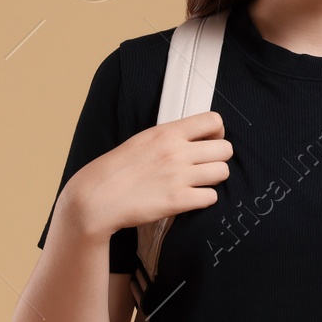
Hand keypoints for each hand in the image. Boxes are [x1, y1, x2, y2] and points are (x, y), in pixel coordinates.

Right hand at [61, 111, 231, 238]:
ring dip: (214, 179)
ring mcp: (179, 177)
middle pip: (225, 149)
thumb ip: (170, 136)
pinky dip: (204, 199)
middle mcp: (176, 152)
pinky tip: (191, 198)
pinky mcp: (178, 201)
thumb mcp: (143, 140)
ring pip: (223, 172)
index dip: (217, 132)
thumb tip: (195, 137)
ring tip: (198, 182)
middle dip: (218, 158)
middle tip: (205, 166)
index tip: (209, 142)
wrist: (96, 197)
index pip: (213, 120)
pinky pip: (211, 197)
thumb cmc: (117, 169)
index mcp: (167, 133)